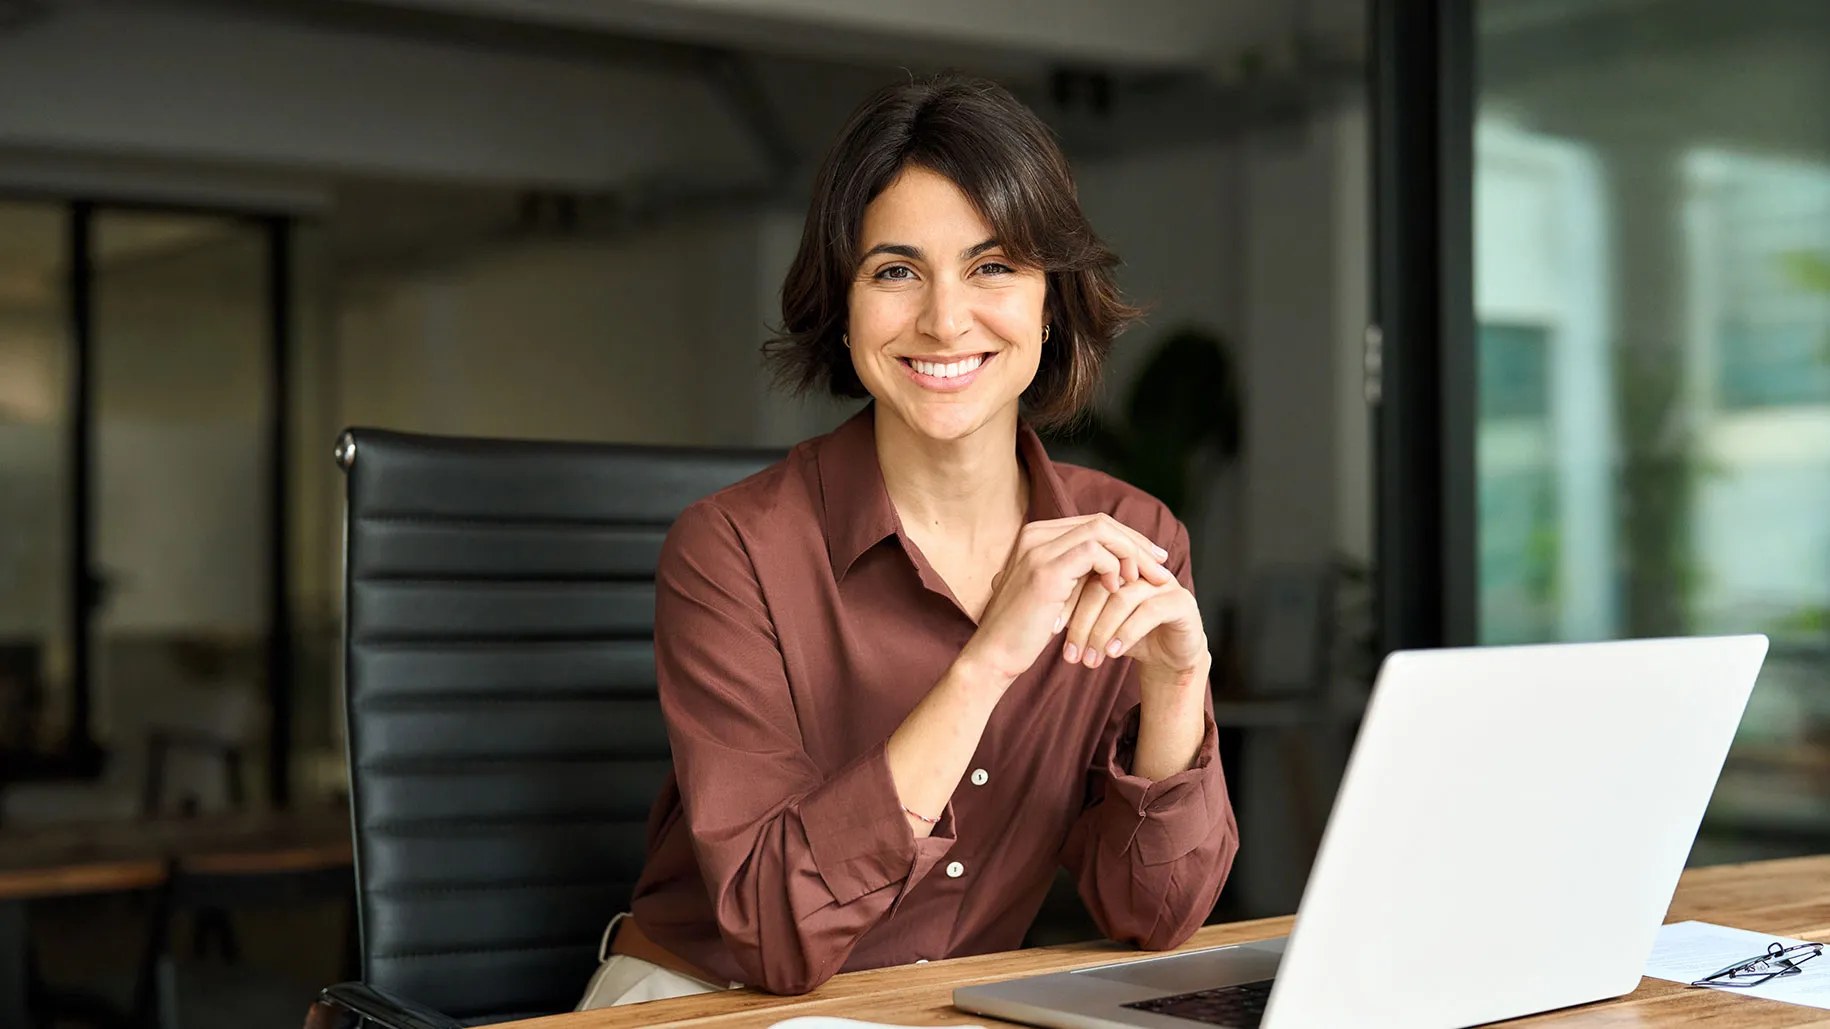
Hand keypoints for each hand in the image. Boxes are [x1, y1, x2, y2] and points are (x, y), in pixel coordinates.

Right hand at [959, 514, 1175, 683]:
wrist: (994, 656)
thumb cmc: (1024, 630)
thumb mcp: (1054, 593)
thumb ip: (1076, 573)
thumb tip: (1117, 566)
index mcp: (1035, 536)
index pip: (1093, 523)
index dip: (1127, 538)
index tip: (1152, 560)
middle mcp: (1034, 535)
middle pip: (1102, 522)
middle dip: (1138, 543)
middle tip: (1162, 567)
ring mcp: (1038, 550)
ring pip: (1102, 531)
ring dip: (1132, 554)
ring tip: (1147, 580)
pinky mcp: (1046, 571)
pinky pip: (1094, 552)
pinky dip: (1114, 567)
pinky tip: (1119, 589)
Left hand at [1062, 569, 1207, 683]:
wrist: (1171, 658)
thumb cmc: (1129, 637)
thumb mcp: (1097, 622)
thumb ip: (1075, 609)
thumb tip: (1037, 612)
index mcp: (1116, 564)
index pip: (1085, 571)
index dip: (1067, 599)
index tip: (1052, 629)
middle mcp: (1139, 567)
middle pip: (1101, 583)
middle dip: (1082, 620)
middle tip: (1069, 652)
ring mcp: (1162, 581)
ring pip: (1122, 598)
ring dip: (1101, 631)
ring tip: (1089, 659)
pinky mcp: (1180, 601)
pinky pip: (1149, 611)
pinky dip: (1126, 633)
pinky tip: (1113, 653)